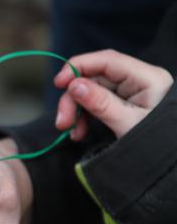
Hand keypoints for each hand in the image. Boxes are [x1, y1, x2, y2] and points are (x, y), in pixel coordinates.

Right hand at [54, 49, 173, 139]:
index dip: (78, 67)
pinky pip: (96, 104)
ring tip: (70, 131)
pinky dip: (83, 117)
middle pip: (95, 78)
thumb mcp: (127, 123)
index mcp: (146, 78)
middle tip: (62, 121)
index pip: (107, 60)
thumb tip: (73, 85)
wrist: (170, 163)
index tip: (58, 83)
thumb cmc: (156, 143)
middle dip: (73, 98)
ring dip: (76, 110)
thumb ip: (100, 103)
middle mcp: (138, 80)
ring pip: (91, 92)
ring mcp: (130, 92)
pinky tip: (78, 133)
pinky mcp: (123, 104)